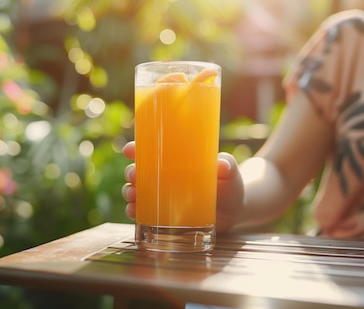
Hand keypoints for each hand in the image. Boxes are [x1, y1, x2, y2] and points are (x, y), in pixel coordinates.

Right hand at [121, 141, 244, 232]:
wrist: (235, 211)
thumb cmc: (229, 184)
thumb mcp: (229, 172)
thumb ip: (227, 165)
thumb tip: (222, 164)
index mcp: (174, 161)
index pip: (150, 151)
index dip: (136, 148)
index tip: (129, 149)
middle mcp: (163, 177)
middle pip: (138, 171)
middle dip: (131, 173)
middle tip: (134, 177)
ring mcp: (161, 197)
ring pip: (136, 191)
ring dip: (129, 192)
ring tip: (133, 196)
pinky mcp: (163, 216)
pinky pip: (142, 213)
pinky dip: (134, 212)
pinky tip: (134, 212)